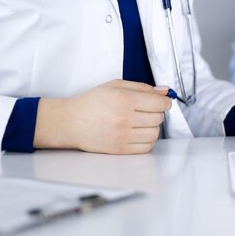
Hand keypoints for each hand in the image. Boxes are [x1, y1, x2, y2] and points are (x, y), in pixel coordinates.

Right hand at [34, 80, 171, 154]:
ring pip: (154, 134)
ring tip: (140, 122)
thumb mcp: (115, 85)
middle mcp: (123, 119)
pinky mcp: (119, 150)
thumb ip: (142, 87)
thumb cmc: (91, 102)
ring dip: (152, 127)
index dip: (164, 102)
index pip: (159, 104)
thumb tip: (165, 91)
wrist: (70, 122)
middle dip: (156, 113)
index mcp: (123, 99)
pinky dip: (146, 140)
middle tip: (146, 110)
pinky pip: (146, 147)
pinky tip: (137, 133)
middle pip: (158, 118)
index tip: (161, 102)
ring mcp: (121, 136)